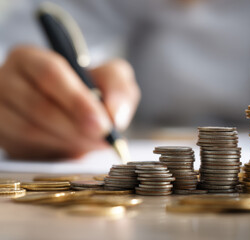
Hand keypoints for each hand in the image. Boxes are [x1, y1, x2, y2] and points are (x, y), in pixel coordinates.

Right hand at [0, 46, 139, 158]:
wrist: (70, 110)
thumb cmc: (88, 89)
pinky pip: (24, 150)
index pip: (50, 73)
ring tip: (93, 144)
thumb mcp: (109, 78)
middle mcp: (7, 80)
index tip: (103, 124)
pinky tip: (74, 149)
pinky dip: (54, 153)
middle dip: (76, 128)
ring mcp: (0, 110)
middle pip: (39, 106)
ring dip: (67, 142)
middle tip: (102, 139)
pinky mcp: (1, 135)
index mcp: (30, 58)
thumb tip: (115, 116)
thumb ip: (118, 87)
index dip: (78, 101)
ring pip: (30, 131)